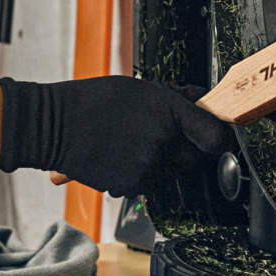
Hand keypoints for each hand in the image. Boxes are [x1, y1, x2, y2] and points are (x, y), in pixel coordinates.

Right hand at [0, 76, 231, 197]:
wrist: (55, 126)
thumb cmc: (94, 101)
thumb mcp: (139, 88)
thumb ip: (175, 97)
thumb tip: (202, 99)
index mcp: (169, 112)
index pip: (216, 136)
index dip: (220, 136)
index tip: (216, 135)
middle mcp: (164, 142)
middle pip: (193, 155)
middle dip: (183, 145)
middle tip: (157, 131)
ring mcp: (149, 167)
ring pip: (171, 170)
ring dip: (161, 159)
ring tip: (132, 141)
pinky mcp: (133, 186)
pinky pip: (150, 182)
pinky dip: (141, 172)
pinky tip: (121, 155)